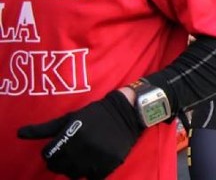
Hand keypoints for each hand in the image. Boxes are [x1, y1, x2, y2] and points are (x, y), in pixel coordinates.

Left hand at [18, 91, 144, 178]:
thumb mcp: (68, 118)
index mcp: (70, 134)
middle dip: (63, 163)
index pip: (49, 157)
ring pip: (76, 174)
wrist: (126, 112)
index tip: (59, 150)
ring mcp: (97, 155)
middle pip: (61, 168)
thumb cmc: (94, 115)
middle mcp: (83, 146)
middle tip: (72, 155)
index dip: (51, 155)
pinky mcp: (110, 162)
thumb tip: (19, 133)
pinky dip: (92, 172)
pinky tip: (95, 161)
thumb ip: (43, 129)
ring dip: (77, 169)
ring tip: (84, 158)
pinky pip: (93, 177)